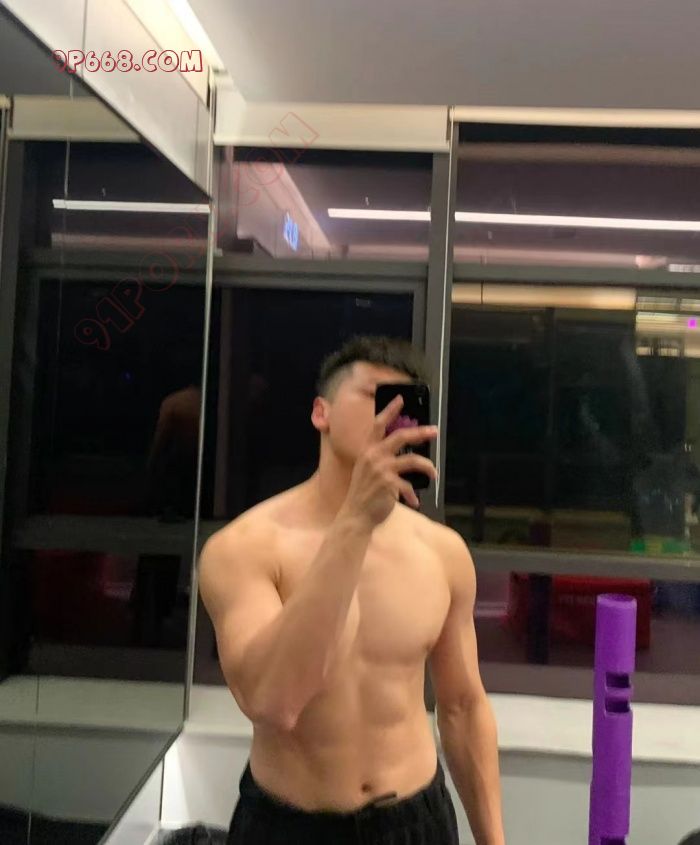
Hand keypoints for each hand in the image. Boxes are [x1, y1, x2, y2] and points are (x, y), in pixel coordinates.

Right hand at [340, 394, 437, 527]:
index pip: (378, 425)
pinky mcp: (389, 484)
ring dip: (428, 466)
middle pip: (401, 436)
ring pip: (413, 460)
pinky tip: (415, 501)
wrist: (356, 515)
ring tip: (434, 472)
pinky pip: (409, 486)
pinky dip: (413, 494)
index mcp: (367, 450)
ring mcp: (381, 470)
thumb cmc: (364, 493)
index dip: (389, 411)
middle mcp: (373, 456)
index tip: (400, 399)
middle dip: (420, 433)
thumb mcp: (367, 470)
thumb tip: (404, 452)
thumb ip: (380, 458)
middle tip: (434, 431)